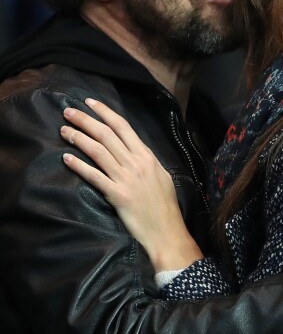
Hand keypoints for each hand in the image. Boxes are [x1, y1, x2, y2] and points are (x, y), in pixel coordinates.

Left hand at [61, 98, 202, 271]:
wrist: (166, 229)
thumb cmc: (165, 204)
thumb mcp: (161, 175)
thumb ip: (147, 161)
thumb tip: (134, 150)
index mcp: (146, 155)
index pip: (123, 127)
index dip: (105, 113)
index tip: (90, 103)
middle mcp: (136, 162)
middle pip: (107, 134)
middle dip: (86, 120)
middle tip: (68, 112)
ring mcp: (126, 178)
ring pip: (98, 151)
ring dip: (79, 138)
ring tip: (64, 130)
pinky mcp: (117, 195)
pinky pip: (95, 176)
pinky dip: (80, 166)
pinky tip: (66, 159)